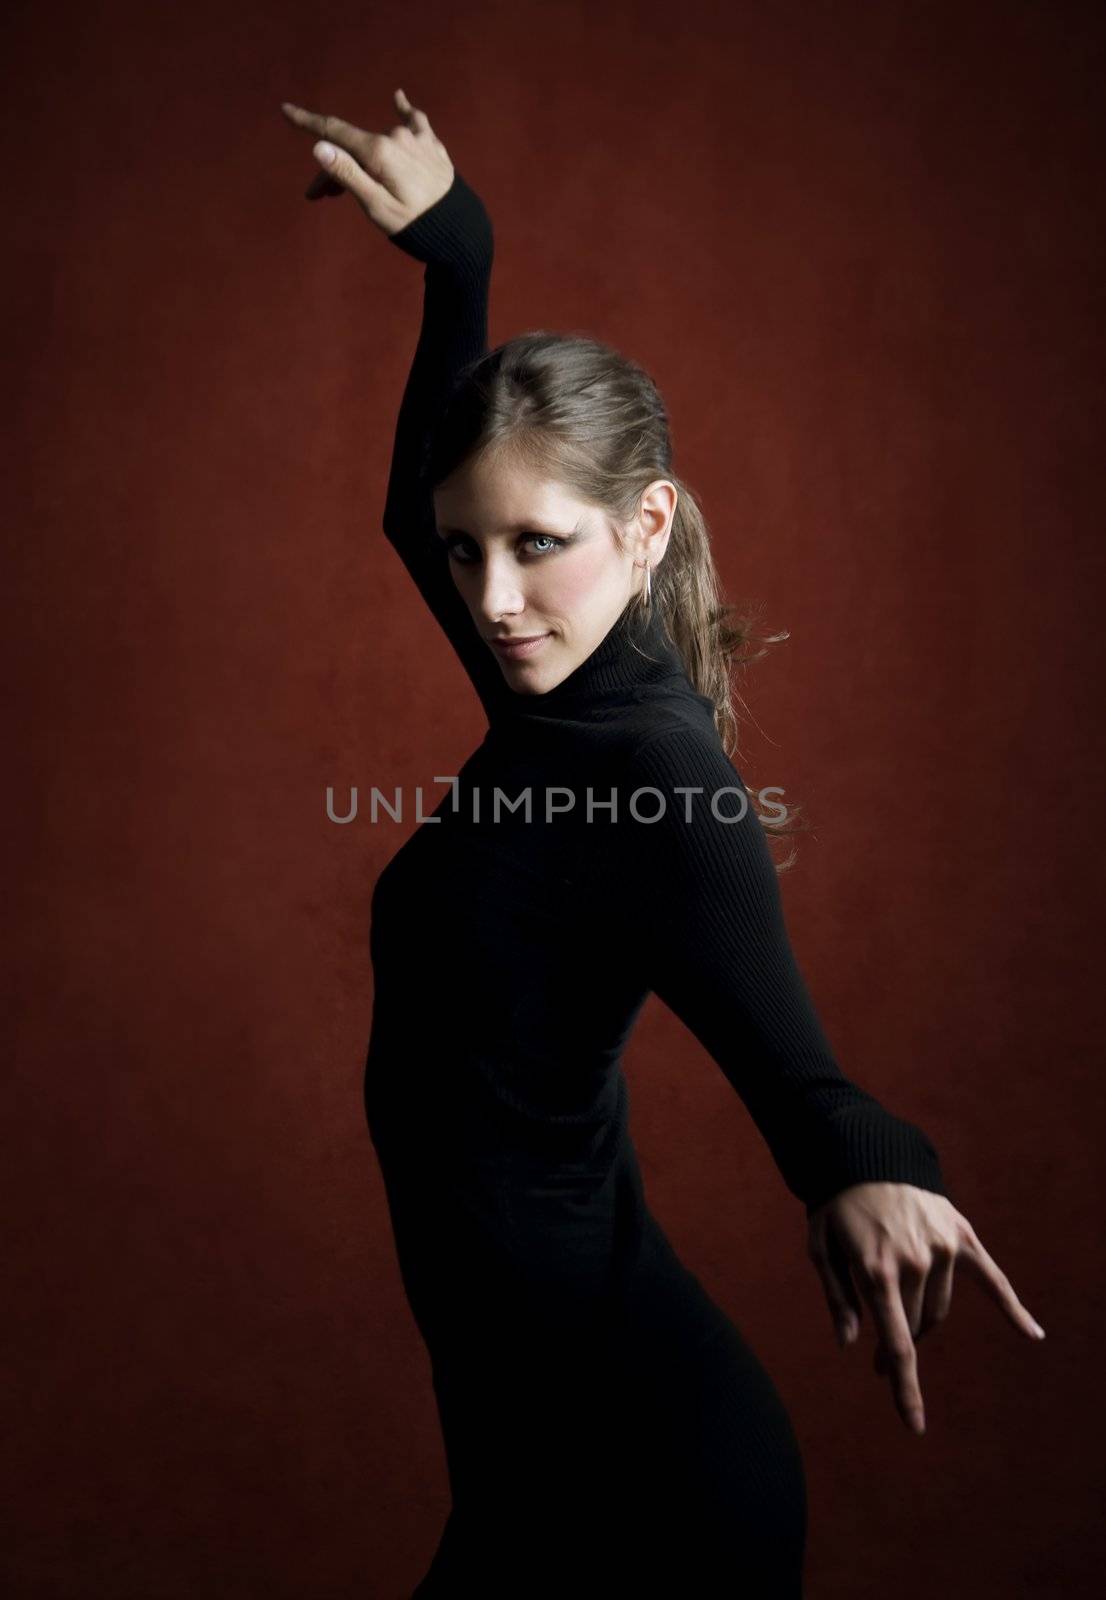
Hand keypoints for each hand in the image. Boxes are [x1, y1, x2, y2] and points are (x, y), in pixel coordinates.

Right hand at [280, 88, 454, 236]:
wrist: (460, 231)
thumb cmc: (415, 225)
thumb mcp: (375, 206)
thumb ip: (348, 174)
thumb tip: (320, 147)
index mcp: (379, 152)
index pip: (334, 132)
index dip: (308, 122)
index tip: (286, 109)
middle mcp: (396, 137)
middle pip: (354, 147)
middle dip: (334, 168)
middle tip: (322, 198)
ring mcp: (416, 139)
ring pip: (378, 145)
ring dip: (362, 162)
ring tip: (358, 189)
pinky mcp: (432, 146)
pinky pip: (416, 121)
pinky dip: (405, 111)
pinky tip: (399, 98)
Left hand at [806, 1182, 1045, 1434]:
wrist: (865, 1154)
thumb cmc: (836, 1207)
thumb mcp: (820, 1249)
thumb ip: (837, 1298)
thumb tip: (850, 1342)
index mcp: (877, 1271)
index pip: (897, 1343)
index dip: (904, 1386)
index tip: (914, 1425)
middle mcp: (915, 1262)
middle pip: (915, 1327)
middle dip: (897, 1346)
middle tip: (877, 1359)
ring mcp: (941, 1248)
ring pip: (939, 1307)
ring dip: (921, 1320)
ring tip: (897, 1314)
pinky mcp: (960, 1235)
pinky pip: (991, 1277)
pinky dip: (1012, 1307)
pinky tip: (1033, 1334)